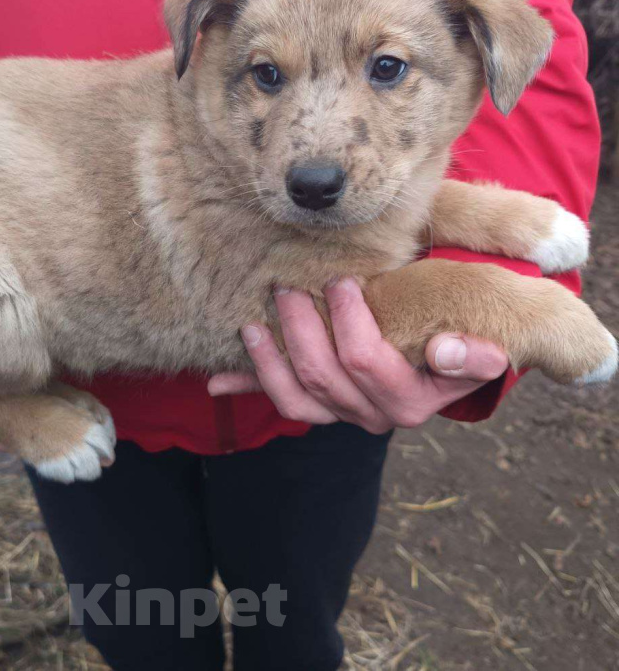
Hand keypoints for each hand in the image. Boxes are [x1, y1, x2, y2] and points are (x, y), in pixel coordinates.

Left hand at [207, 278, 508, 433]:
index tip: (342, 282)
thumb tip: (447, 351)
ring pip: (294, 398)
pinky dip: (248, 387)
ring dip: (268, 359)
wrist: (449, 349)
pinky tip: (217, 383)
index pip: (367, 364)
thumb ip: (474, 354)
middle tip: (287, 287)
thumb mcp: (480, 340)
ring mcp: (339, 412)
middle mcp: (371, 415)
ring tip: (253, 323)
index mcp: (410, 402)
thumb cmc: (458, 331)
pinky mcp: (317, 405)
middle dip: (300, 328)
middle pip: (322, 377)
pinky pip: (280, 401)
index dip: (348, 322)